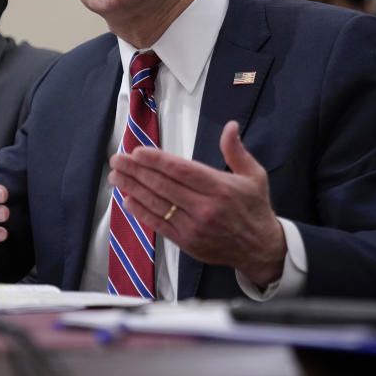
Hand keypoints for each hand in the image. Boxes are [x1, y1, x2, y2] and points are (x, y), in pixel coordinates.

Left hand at [108, 120, 286, 287]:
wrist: (260, 249)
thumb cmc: (254, 208)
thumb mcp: (254, 175)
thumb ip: (237, 151)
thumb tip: (230, 126)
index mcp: (220, 188)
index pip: (181, 170)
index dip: (156, 160)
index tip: (137, 151)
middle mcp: (205, 207)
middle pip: (163, 185)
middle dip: (136, 171)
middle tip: (117, 159)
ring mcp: (194, 227)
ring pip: (156, 204)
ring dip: (133, 189)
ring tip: (116, 176)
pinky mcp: (186, 242)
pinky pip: (158, 225)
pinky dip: (141, 212)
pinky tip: (127, 200)